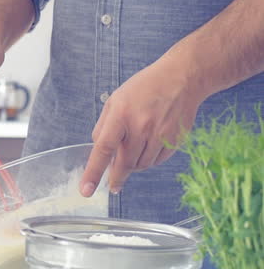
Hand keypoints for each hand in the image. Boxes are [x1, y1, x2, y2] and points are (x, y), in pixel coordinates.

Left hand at [80, 49, 205, 195]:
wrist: (182, 78)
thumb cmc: (144, 88)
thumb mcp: (115, 100)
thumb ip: (103, 126)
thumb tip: (99, 151)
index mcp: (121, 114)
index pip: (103, 149)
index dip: (93, 172)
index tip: (86, 190)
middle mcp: (141, 126)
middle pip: (124, 163)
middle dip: (116, 178)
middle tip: (112, 185)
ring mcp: (160, 134)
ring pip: (141, 165)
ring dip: (133, 166)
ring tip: (133, 151)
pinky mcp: (175, 140)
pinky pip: (157, 161)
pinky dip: (149, 160)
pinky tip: (148, 147)